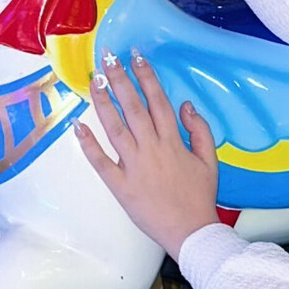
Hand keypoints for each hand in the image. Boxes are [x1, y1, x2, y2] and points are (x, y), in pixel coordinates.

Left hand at [76, 51, 220, 260]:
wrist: (190, 233)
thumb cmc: (200, 197)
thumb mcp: (210, 161)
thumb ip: (199, 130)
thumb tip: (185, 105)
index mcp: (173, 142)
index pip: (157, 101)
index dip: (146, 76)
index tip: (136, 56)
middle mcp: (151, 149)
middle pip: (133, 107)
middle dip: (119, 79)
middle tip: (107, 57)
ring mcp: (133, 166)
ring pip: (114, 128)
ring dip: (103, 102)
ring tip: (93, 80)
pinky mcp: (119, 185)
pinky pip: (100, 161)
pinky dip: (88, 144)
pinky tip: (78, 125)